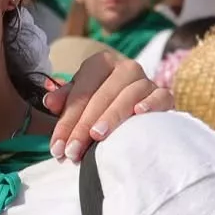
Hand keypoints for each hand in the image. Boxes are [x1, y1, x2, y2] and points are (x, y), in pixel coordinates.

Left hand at [44, 53, 171, 161]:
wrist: (136, 105)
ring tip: (96, 137)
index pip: (81, 92)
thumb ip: (65, 99)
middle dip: (83, 126)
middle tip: (72, 151)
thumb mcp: (80, 98)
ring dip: (111, 117)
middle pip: (102, 96)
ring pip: (128, 95)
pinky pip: (160, 96)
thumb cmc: (100, 102)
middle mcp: (125, 68)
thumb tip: (49, 101)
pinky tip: (139, 114)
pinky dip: (150, 103)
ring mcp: (146, 80)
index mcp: (100, 63)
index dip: (66, 120)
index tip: (57, 147)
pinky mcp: (164, 93)